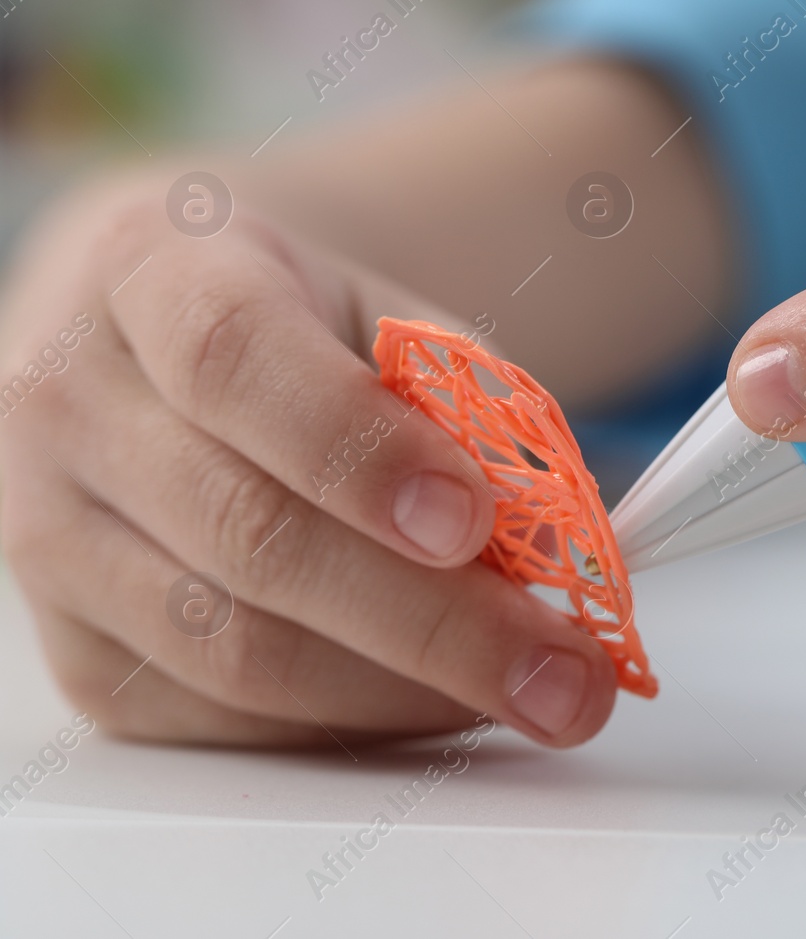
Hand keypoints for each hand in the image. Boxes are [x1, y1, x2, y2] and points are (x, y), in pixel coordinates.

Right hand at [0, 179, 615, 747]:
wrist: (157, 348)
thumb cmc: (294, 325)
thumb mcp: (376, 308)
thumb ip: (457, 398)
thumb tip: (551, 534)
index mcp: (151, 272)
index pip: (235, 360)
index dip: (360, 451)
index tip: (474, 524)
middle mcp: (69, 403)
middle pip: (250, 536)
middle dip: (435, 622)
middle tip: (567, 672)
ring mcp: (47, 538)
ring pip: (237, 651)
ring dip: (410, 690)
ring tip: (533, 690)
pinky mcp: (75, 649)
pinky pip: (224, 716)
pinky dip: (356, 719)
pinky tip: (443, 698)